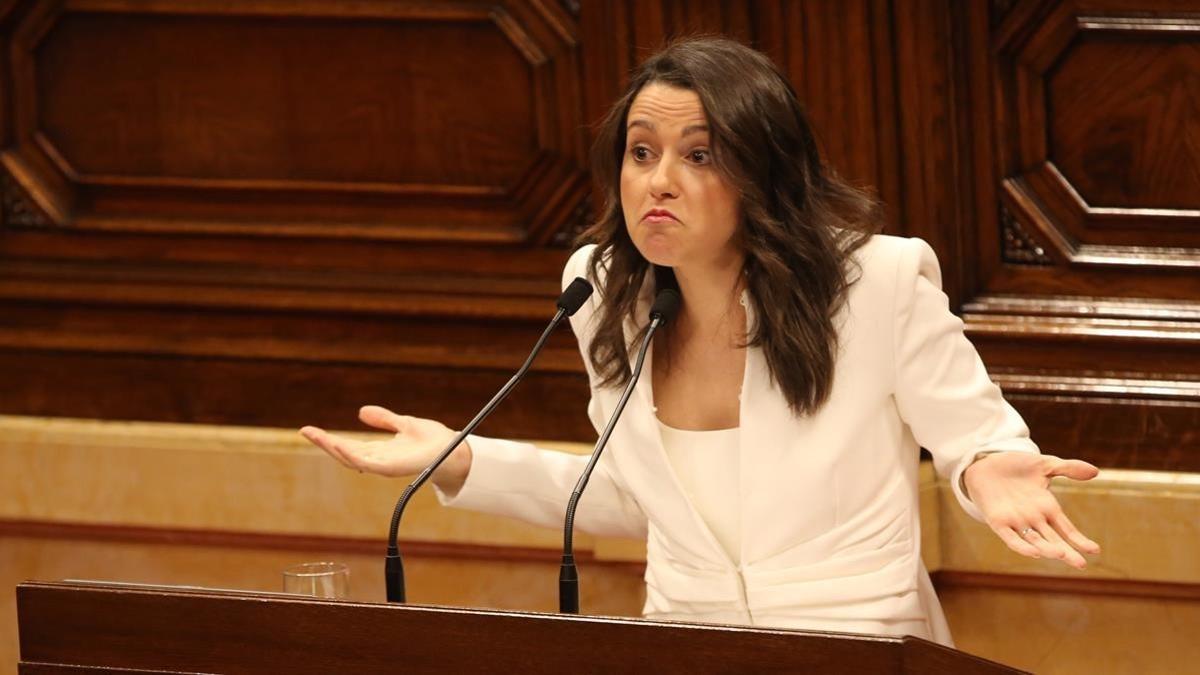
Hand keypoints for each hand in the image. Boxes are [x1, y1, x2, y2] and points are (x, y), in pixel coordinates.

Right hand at [299, 405, 472, 492]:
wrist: (453, 451)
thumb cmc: (432, 441)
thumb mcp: (404, 423)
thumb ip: (384, 419)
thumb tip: (361, 411)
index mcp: (379, 450)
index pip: (348, 445)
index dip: (329, 439)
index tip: (309, 430)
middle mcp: (378, 460)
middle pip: (344, 453)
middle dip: (324, 443)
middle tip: (305, 431)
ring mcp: (383, 465)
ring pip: (351, 459)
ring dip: (333, 448)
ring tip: (317, 436)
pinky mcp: (391, 468)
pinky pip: (367, 464)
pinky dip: (352, 455)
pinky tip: (340, 445)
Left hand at [963, 452, 1100, 569]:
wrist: (984, 463)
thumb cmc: (1016, 465)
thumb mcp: (1044, 465)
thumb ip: (1068, 468)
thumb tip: (1096, 471)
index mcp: (1047, 507)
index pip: (1067, 529)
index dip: (1079, 540)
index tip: (1095, 551)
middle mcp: (1034, 518)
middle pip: (1053, 540)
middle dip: (1066, 553)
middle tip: (1080, 565)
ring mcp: (1016, 521)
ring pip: (1035, 540)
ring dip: (1046, 549)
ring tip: (1061, 554)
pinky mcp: (997, 521)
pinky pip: (1010, 538)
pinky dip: (1021, 546)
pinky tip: (1033, 553)